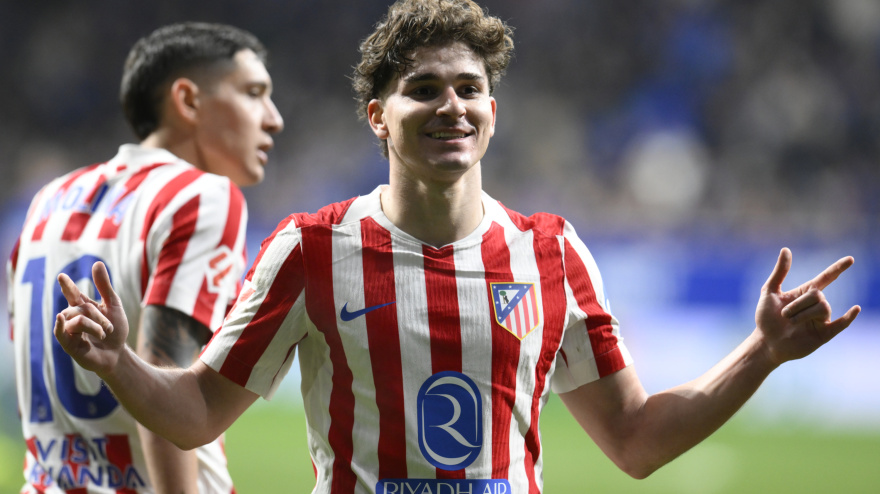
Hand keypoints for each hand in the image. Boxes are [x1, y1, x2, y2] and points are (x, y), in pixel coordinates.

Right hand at [54, 261, 129, 375]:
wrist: (118, 354)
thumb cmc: (116, 331)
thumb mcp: (113, 306)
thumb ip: (104, 286)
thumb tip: (97, 263)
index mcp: (83, 307)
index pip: (73, 294)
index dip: (68, 286)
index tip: (62, 276)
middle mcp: (74, 317)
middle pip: (80, 308)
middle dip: (98, 316)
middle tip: (109, 328)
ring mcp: (69, 331)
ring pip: (76, 320)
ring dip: (94, 326)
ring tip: (104, 334)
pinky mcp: (68, 345)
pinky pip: (61, 333)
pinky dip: (61, 326)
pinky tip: (60, 318)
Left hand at [755, 248, 859, 365]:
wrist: (765, 341)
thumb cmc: (766, 318)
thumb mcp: (769, 292)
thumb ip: (779, 272)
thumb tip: (786, 249)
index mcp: (805, 293)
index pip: (826, 278)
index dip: (838, 268)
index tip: (850, 259)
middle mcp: (816, 305)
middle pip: (818, 295)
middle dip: (798, 304)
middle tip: (784, 315)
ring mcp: (822, 319)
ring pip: (823, 308)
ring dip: (802, 314)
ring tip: (790, 322)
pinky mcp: (824, 334)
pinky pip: (840, 324)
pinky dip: (848, 317)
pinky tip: (855, 309)